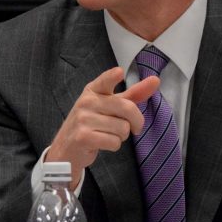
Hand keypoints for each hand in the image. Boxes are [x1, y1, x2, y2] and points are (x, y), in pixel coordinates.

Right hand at [46, 67, 158, 186]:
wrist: (66, 150)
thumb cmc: (92, 125)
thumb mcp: (109, 107)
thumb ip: (132, 95)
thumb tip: (155, 81)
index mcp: (93, 91)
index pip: (104, 81)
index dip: (112, 77)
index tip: (119, 72)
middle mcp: (86, 102)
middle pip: (127, 108)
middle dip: (136, 122)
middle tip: (133, 128)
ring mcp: (83, 119)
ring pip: (123, 128)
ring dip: (121, 136)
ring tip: (107, 135)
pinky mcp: (83, 137)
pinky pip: (114, 142)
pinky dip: (113, 146)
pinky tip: (101, 143)